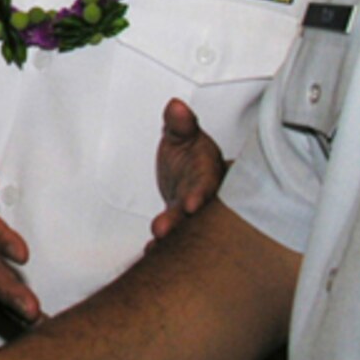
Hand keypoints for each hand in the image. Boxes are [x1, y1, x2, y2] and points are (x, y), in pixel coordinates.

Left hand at [149, 98, 225, 248]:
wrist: (189, 170)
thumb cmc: (191, 153)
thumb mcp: (183, 134)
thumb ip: (180, 124)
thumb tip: (176, 107)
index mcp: (209, 173)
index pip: (209, 183)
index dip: (201, 193)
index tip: (191, 203)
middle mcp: (206, 196)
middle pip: (198, 212)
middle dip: (181, 221)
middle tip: (161, 229)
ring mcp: (193, 213)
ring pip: (186, 227)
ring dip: (170, 234)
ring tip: (153, 240)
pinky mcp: (181, 224)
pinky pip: (174, 236)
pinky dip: (163, 245)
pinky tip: (150, 252)